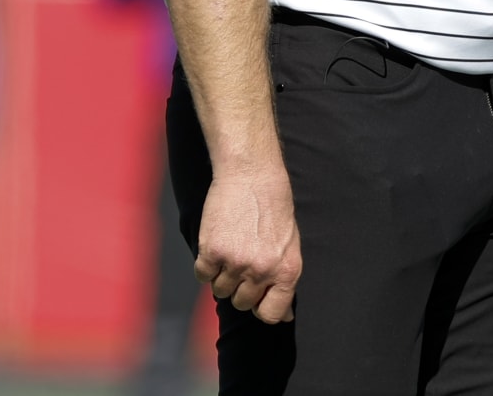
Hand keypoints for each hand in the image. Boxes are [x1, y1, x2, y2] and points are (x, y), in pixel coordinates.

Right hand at [196, 160, 300, 323]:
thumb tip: (286, 318)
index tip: (256, 295)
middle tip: (242, 261)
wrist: (252, 173)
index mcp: (287, 270)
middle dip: (240, 287)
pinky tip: (216, 243)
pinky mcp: (212, 251)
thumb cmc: (273, 206)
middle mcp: (263, 270)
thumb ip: (285, 280)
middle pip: (242, 303)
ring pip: (220, 290)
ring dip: (222, 274)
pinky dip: (205, 264)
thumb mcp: (290, 244)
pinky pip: (202, 275)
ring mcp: (236, 262)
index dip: (261, 307)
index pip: (271, 314)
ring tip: (231, 247)